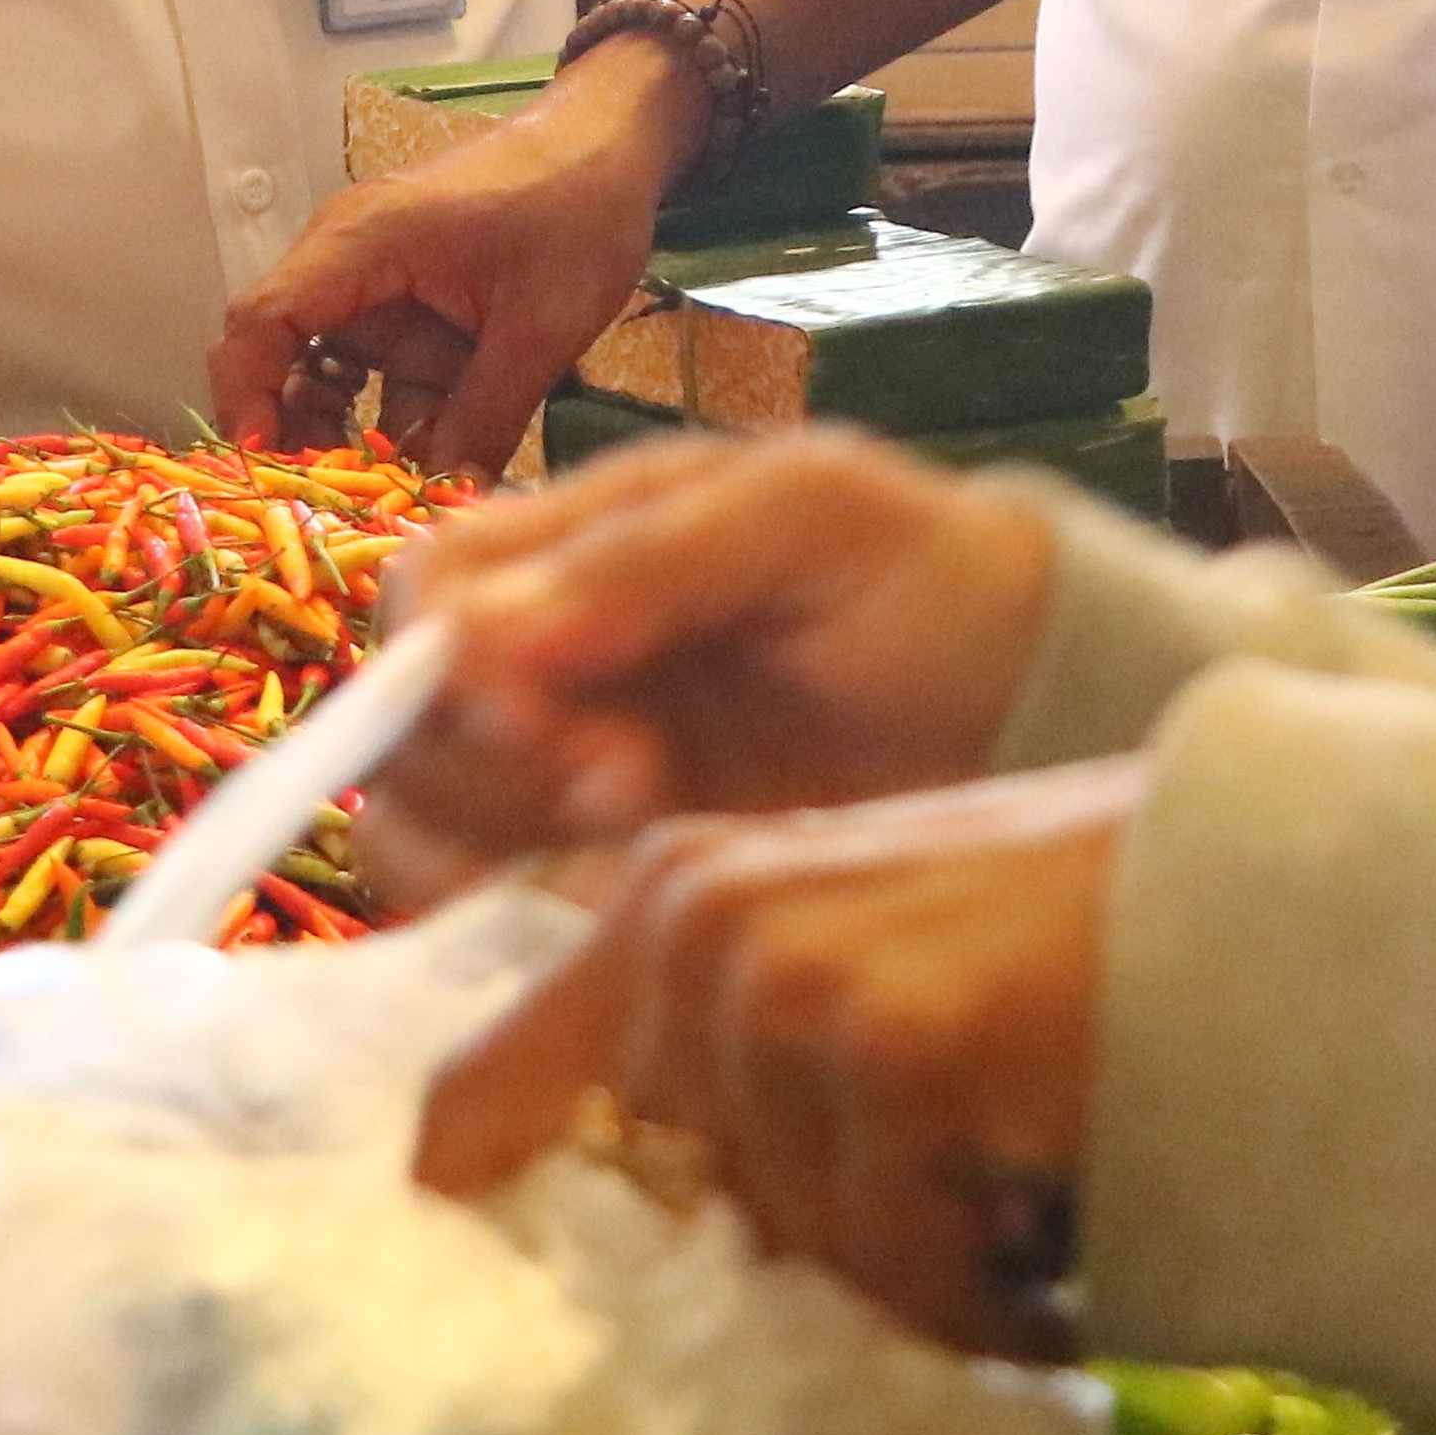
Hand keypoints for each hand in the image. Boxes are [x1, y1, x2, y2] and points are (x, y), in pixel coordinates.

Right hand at [206, 44, 691, 470]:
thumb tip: (446, 506)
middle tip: (323, 511)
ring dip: (344, 437)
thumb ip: (486, 417)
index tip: (262, 468)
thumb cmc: (576, 212)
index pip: (263, 320)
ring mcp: (379, 289)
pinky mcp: (412, 311)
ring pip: (329, 376)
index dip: (247, 397)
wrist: (614, 148)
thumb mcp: (540, 327)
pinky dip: (388, 423)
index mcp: (361, 244)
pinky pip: (378, 376)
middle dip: (293, 435)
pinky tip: (416, 475)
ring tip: (374, 505)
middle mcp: (349, 263)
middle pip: (282, 355)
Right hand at [360, 428, 1053, 899]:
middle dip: (488, 771)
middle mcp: (548, 658)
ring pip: (428, 822)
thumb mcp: (809, 517)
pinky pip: (501, 904)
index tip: (544, 723)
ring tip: (642, 838)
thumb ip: (654, 556)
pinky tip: (631, 903)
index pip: (426, 592)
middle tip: (628, 787)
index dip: (447, 665)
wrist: (1029, 702)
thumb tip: (487, 634)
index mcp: (576, 543)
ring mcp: (571, 773)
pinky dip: (526, 917)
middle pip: (405, 721)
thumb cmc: (925, 577)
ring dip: (499, 848)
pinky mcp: (610, 870)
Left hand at [413, 760, 1135, 1359]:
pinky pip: (899, 1276)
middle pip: (661, 1215)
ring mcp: (792, 979)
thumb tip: (545, 1212)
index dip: (498, 1213)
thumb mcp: (852, 957)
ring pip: (791, 1257)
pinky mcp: (895, 1051)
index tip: (527, 1284)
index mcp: (668, 897)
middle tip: (936, 1182)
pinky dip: (990, 1292)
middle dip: (795, 1247)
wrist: (1279, 906)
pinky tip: (1059, 1210)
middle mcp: (700, 920)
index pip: (484, 1104)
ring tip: (1011, 1178)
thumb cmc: (1073, 947)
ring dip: (912, 1267)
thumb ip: (705, 1059)